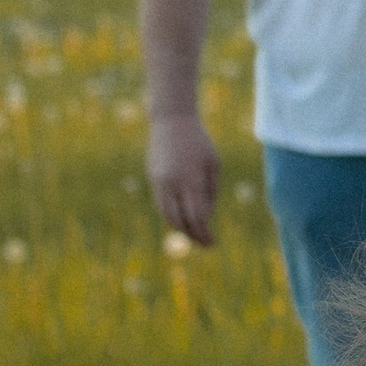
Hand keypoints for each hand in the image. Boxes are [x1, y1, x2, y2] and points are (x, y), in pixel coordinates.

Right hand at [147, 112, 219, 244]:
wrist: (171, 122)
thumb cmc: (199, 141)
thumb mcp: (213, 163)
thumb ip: (211, 190)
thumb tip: (207, 216)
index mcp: (191, 180)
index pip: (197, 217)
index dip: (204, 233)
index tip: (212, 243)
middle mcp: (173, 184)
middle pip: (181, 221)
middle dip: (193, 236)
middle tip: (205, 243)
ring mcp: (160, 182)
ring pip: (167, 216)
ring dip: (181, 229)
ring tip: (194, 235)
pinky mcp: (153, 180)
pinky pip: (161, 205)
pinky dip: (172, 216)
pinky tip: (183, 219)